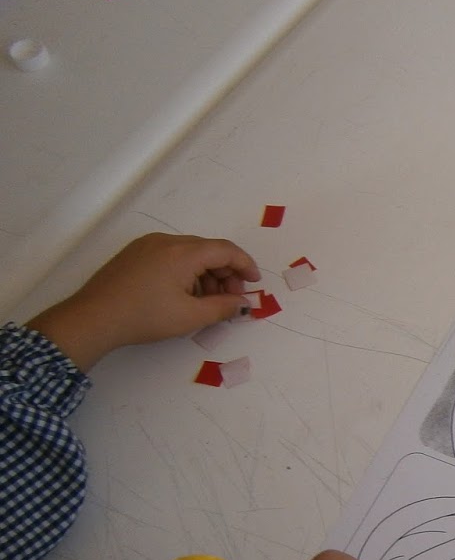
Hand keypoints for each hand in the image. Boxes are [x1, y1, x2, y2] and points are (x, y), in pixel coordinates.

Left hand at [27, 233, 260, 370]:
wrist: (94, 318)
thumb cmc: (145, 316)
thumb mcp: (191, 316)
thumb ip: (224, 307)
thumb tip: (243, 304)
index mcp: (184, 252)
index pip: (225, 250)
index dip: (245, 265)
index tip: (254, 283)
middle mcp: (166, 241)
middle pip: (208, 250)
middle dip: (225, 273)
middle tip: (230, 299)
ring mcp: (147, 245)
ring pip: (189, 253)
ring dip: (205, 274)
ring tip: (206, 302)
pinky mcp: (134, 254)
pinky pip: (170, 256)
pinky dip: (185, 272)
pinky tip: (182, 295)